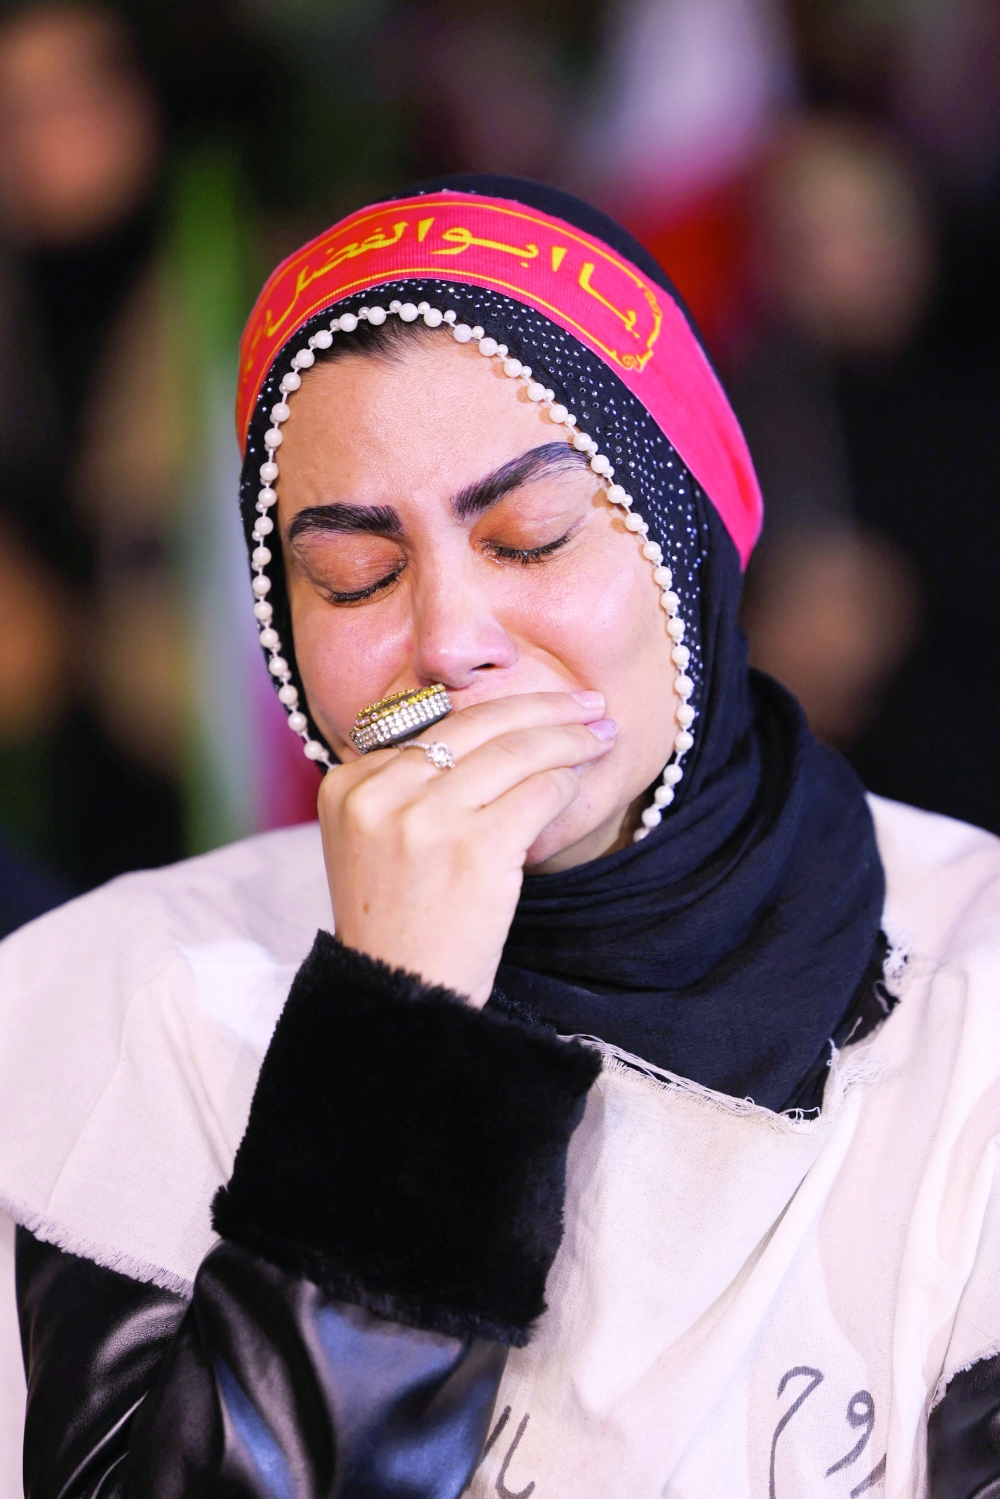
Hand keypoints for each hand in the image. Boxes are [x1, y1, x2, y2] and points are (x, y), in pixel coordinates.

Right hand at [317, 691, 615, 1005]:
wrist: (400, 994)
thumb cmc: (399, 919)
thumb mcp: (373, 839)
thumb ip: (404, 784)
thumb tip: (485, 728)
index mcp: (347, 783)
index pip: (433, 724)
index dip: (495, 708)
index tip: (537, 705)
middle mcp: (380, 792)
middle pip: (476, 725)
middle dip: (543, 707)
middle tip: (588, 703)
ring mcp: (425, 818)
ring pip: (515, 751)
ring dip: (569, 738)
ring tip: (601, 735)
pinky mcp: (474, 848)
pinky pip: (538, 792)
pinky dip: (565, 783)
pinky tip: (580, 782)